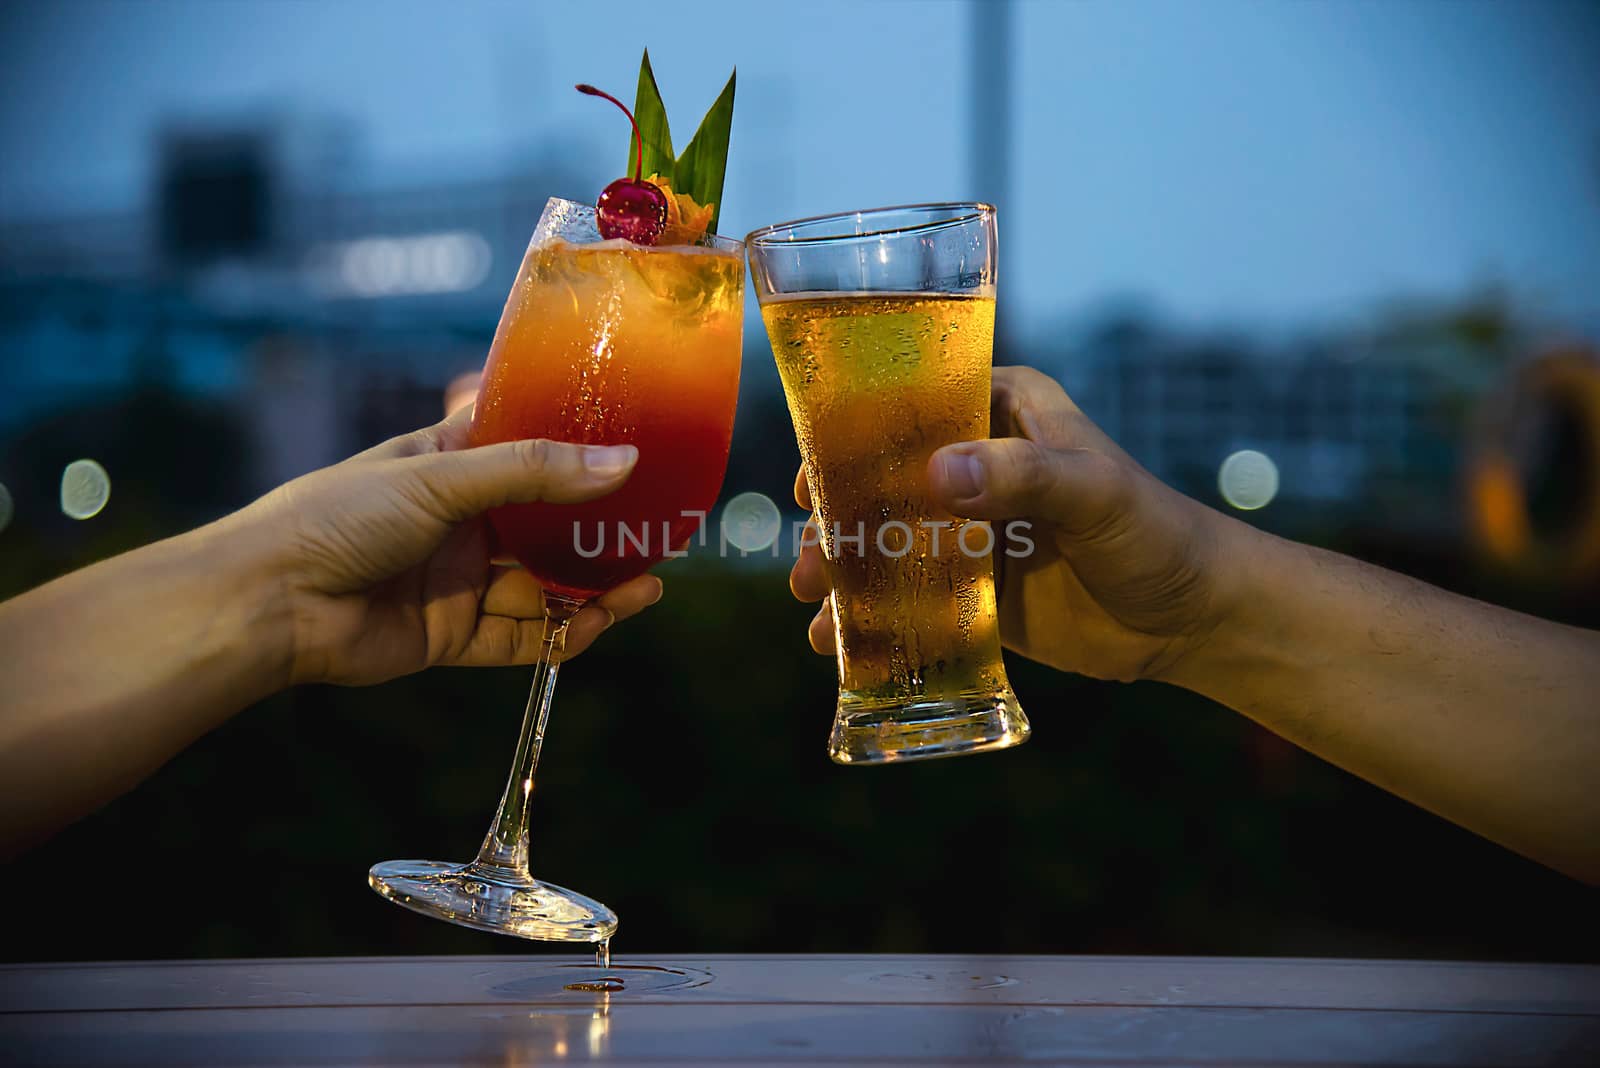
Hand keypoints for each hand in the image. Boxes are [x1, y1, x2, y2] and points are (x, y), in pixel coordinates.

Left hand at [238, 407, 663, 686]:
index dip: (581, 452)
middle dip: (600, 532)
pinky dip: (560, 634)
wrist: (270, 603)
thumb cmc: (340, 516)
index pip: (529, 449)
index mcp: (451, 465)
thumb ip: (535, 472)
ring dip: (593, 588)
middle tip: (660, 532)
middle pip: (548, 526)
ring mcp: (459, 580)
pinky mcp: (452, 636)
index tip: (640, 451)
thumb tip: (624, 461)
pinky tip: (598, 622)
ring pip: (542, 586)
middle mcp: (461, 521)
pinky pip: (521, 637)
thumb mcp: (442, 478)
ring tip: (647, 584)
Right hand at [790, 366, 1240, 682]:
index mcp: (1002, 411)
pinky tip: (837, 643)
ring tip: (814, 605)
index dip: (851, 438)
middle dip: (836, 520)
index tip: (812, 481)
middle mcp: (978, 462)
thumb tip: (937, 473)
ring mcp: (969, 527)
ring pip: (886, 539)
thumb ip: (1023, 476)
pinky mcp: (972, 588)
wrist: (1192, 619)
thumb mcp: (1094, 493)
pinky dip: (871, 616)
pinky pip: (908, 595)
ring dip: (843, 569)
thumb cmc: (1155, 534)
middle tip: (809, 563)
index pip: (911, 406)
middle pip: (883, 479)